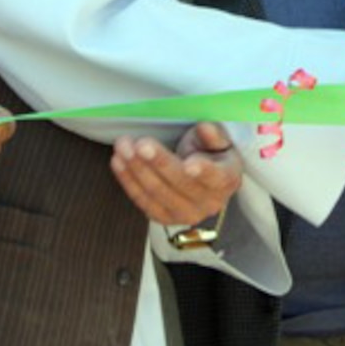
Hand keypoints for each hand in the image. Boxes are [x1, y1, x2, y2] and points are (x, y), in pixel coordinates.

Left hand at [111, 122, 241, 226]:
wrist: (204, 183)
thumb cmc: (212, 155)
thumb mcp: (219, 141)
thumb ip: (213, 135)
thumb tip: (204, 127)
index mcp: (227, 180)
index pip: (216, 177)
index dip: (204, 170)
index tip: (189, 163)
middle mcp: (209, 203)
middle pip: (180, 183)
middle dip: (159, 162)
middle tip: (140, 144)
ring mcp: (185, 214)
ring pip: (157, 192)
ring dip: (136, 169)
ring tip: (123, 147)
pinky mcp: (163, 218)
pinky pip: (142, 200)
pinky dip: (128, 180)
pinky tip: (117, 162)